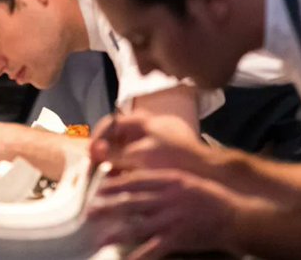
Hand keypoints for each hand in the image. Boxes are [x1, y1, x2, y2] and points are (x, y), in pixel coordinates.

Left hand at [87, 169, 253, 258]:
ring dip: (116, 233)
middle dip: (107, 208)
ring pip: (137, 225)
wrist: (237, 216)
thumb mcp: (186, 181)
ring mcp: (173, 218)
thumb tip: (137, 181)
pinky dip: (140, 257)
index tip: (97, 188)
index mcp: (169, 180)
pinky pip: (155, 248)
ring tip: (99, 239)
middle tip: (88, 212)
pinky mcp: (179, 237)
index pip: (135, 180)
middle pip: (130, 202)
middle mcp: (168, 198)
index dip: (114, 184)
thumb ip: (162, 182)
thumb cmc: (211, 197)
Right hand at [90, 112, 211, 176]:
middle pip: (116, 136)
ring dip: (114, 161)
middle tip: (96, 168)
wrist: (210, 172)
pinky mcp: (160, 156)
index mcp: (143, 121)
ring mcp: (154, 140)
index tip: (90, 156)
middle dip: (104, 152)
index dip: (97, 138)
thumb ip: (115, 154)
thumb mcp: (142, 156)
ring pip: (124, 149)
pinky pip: (135, 159)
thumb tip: (92, 151)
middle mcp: (147, 127)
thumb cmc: (176, 159)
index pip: (110, 123)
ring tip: (107, 177)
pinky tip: (123, 180)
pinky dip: (127, 168)